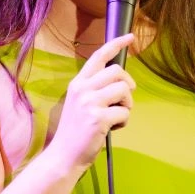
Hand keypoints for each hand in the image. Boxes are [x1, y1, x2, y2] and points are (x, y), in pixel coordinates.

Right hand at [45, 33, 136, 168]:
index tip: (130, 37)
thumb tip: (120, 79)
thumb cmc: (76, 131)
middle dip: (128, 85)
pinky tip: (112, 128)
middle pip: (118, 71)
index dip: (116, 44)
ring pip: (125, 90)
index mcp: (78, 83)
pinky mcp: (98, 117)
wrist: (64, 156)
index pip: (99, 56)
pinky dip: (124, 122)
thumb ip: (95, 89)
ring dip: (127, 105)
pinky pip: (125, 112)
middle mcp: (82, 89)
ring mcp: (89, 102)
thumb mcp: (80, 103)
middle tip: (124, 100)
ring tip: (116, 116)